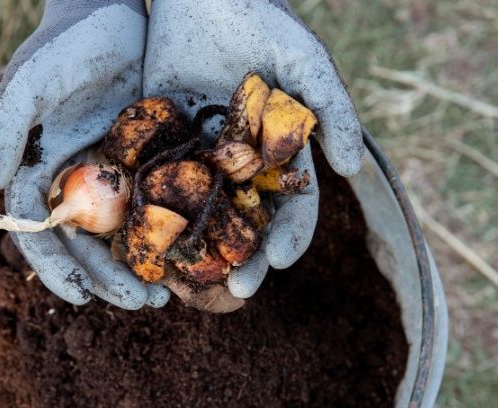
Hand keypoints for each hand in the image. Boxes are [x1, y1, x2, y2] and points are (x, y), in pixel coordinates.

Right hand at [0, 0, 169, 308]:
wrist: (117, 14)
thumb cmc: (69, 44)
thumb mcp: (36, 78)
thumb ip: (9, 124)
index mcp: (41, 172)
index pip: (40, 233)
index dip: (56, 268)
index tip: (80, 298)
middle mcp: (76, 183)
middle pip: (87, 245)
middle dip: (109, 279)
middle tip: (143, 303)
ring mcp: (114, 177)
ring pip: (124, 236)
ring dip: (141, 267)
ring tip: (167, 296)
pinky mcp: (151, 166)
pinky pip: (160, 209)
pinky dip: (170, 236)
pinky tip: (191, 257)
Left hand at [144, 0, 362, 298]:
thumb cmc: (262, 19)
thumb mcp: (305, 61)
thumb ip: (332, 111)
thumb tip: (352, 170)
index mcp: (279, 156)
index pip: (293, 208)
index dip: (290, 237)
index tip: (279, 261)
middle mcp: (240, 165)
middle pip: (246, 226)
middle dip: (245, 260)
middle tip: (237, 289)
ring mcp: (198, 158)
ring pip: (200, 217)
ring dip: (198, 252)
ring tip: (190, 282)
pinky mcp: (159, 144)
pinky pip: (156, 186)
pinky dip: (152, 216)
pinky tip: (144, 244)